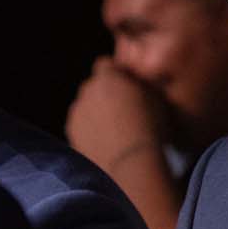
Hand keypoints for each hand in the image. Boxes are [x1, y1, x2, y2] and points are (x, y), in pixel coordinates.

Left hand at [66, 58, 165, 172]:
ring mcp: (76, 114)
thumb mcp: (156, 99)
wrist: (130, 163)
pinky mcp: (71, 136)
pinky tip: (106, 145)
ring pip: (85, 108)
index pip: (105, 65)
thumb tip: (135, 81)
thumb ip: (141, 83)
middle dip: (105, 94)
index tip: (127, 86)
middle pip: (93, 87)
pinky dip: (90, 133)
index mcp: (108, 78)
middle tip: (123, 111)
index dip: (116, 74)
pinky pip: (81, 128)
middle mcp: (87, 91)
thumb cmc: (149, 128)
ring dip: (96, 114)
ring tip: (115, 133)